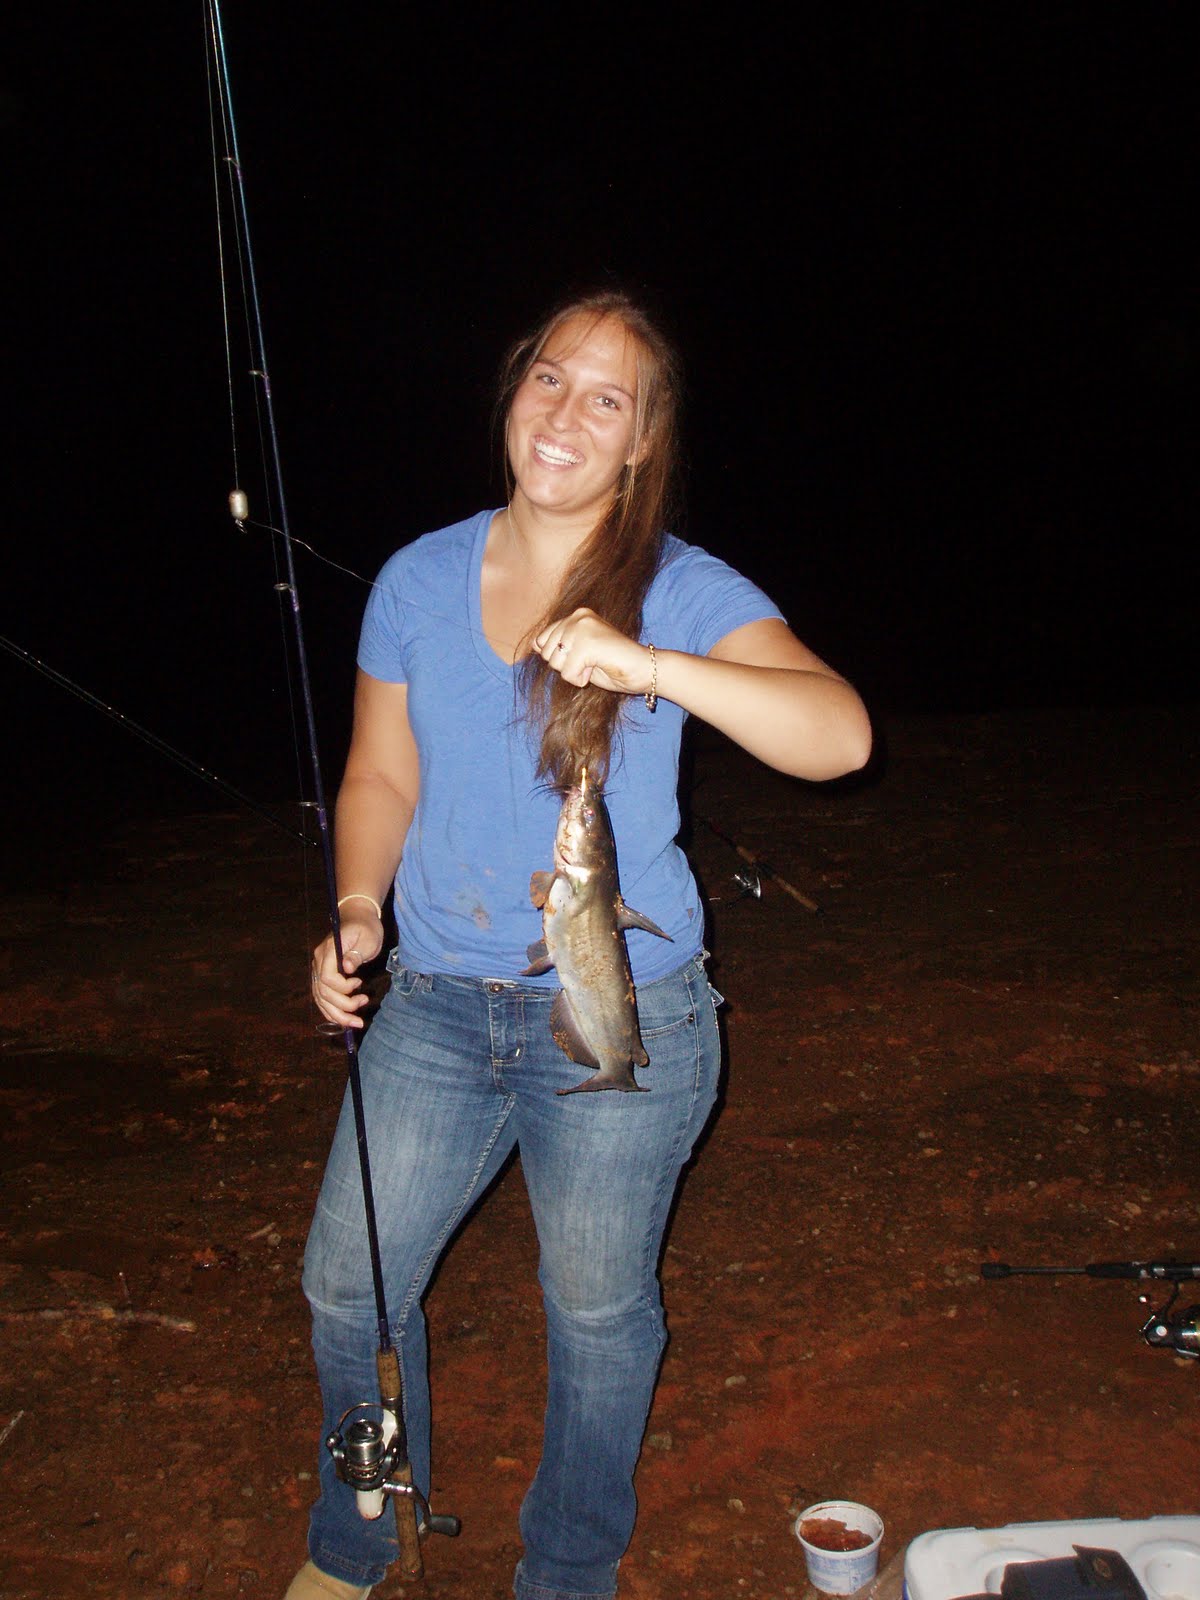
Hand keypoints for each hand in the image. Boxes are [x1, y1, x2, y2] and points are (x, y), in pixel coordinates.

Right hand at [311, 911, 383, 1028]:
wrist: (358, 917)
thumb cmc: (366, 927)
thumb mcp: (367, 938)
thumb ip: (356, 954)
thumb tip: (346, 968)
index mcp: (328, 951)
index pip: (327, 978)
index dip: (343, 988)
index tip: (360, 984)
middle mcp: (318, 961)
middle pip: (323, 992)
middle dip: (342, 1008)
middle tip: (362, 1012)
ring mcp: (319, 969)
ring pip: (320, 999)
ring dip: (337, 1014)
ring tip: (356, 1022)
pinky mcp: (323, 975)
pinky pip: (322, 997)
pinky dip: (331, 1011)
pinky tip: (344, 1019)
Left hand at [532, 608, 654, 695]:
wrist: (644, 669)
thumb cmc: (614, 664)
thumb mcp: (580, 652)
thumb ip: (560, 645)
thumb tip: (534, 644)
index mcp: (577, 615)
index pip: (541, 640)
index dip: (559, 657)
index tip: (585, 656)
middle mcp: (578, 616)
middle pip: (546, 653)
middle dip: (565, 666)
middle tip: (592, 661)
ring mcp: (582, 628)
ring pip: (555, 663)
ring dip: (574, 672)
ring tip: (596, 664)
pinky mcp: (587, 644)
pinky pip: (567, 673)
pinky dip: (581, 679)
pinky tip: (598, 669)